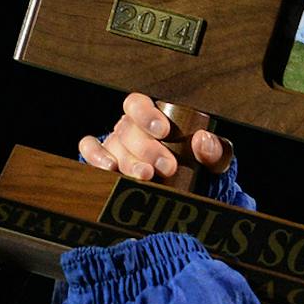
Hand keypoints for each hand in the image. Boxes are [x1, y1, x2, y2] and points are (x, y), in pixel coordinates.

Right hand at [79, 92, 232, 183]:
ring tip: (146, 176)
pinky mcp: (101, 164)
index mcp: (150, 119)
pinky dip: (96, 159)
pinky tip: (111, 170)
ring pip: (112, 147)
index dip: (146, 115)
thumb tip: (201, 140)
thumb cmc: (195, 170)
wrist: (186, 198)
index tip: (164, 131)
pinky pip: (89, 153)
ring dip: (128, 162)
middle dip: (147, 149)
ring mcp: (113, 147)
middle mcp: (128, 131)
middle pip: (128, 131)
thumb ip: (214, 149)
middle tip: (167, 167)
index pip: (137, 104)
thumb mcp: (212, 160)